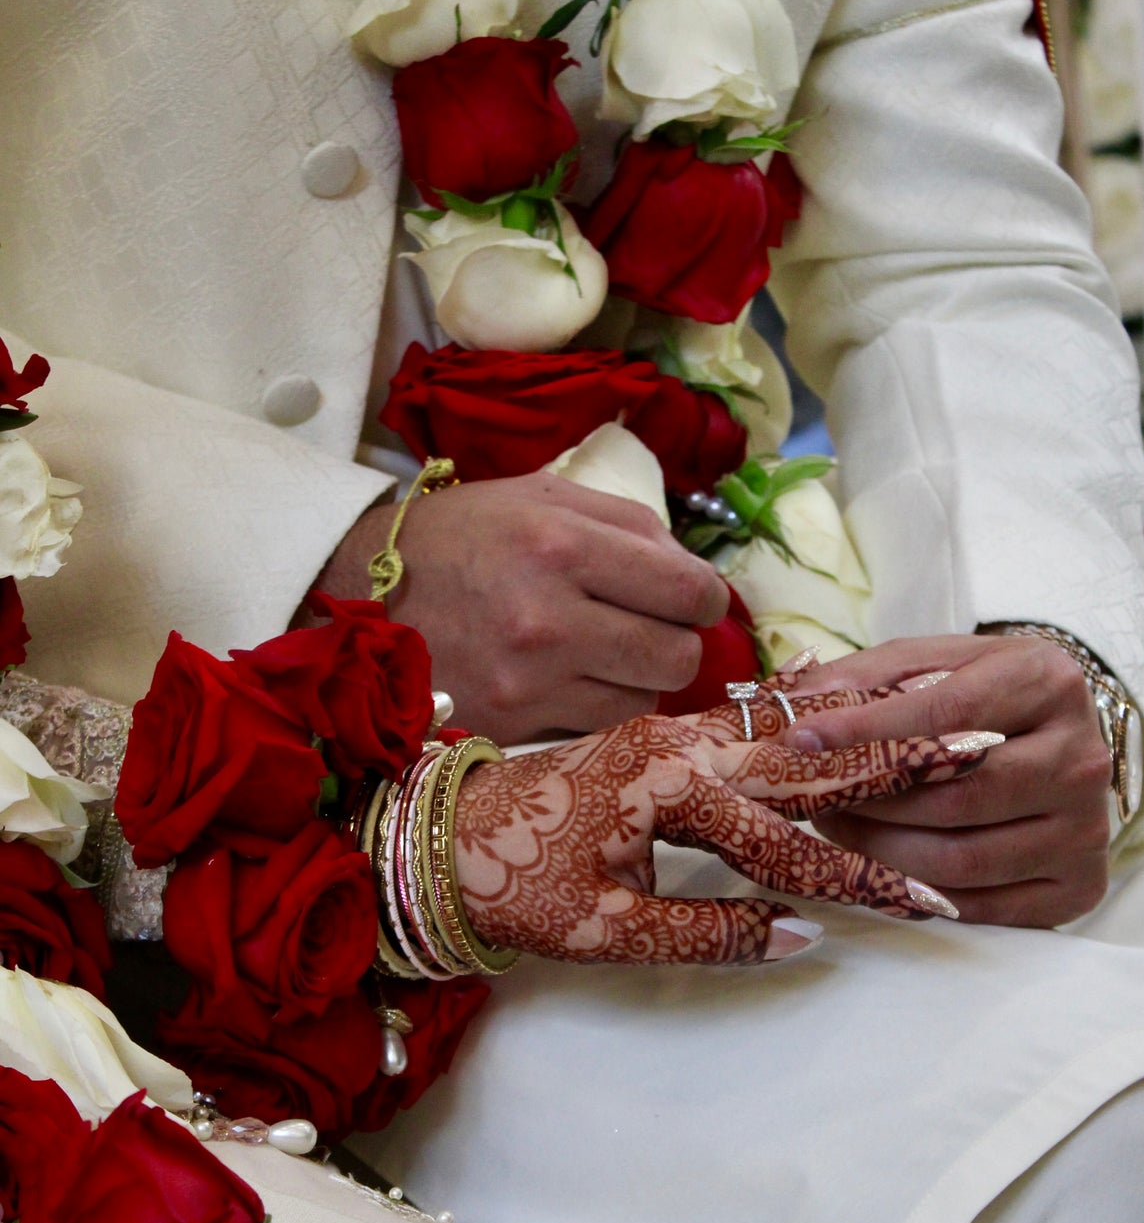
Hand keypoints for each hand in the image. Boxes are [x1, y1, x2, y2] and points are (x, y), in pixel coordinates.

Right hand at [313, 473, 729, 740]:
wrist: (360, 595)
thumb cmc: (462, 538)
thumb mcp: (539, 496)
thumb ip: (626, 523)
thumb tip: (691, 570)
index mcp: (559, 543)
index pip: (686, 589)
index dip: (704, 597)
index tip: (690, 598)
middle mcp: (548, 616)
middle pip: (677, 654)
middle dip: (679, 641)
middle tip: (654, 628)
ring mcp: (530, 679)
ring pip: (646, 699)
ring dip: (641, 678)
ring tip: (606, 653)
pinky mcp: (513, 724)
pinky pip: (601, 726)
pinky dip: (603, 706)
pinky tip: (576, 680)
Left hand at [454, 692, 985, 963]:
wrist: (426, 837)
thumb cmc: (505, 885)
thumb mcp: (602, 930)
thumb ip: (708, 934)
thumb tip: (805, 934)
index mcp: (667, 786)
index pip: (790, 842)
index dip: (863, 879)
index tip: (931, 904)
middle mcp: (679, 745)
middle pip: (812, 757)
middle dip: (902, 759)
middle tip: (985, 746)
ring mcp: (672, 736)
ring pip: (790, 735)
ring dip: (869, 734)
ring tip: (946, 724)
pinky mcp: (664, 742)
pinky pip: (759, 733)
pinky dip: (819, 729)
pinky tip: (856, 725)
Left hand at [784, 635, 1113, 926]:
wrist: (1056, 742)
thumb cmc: (981, 697)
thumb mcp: (933, 664)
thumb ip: (867, 677)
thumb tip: (796, 705)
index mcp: (1049, 682)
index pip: (949, 713)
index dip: (867, 730)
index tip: (799, 740)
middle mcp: (1083, 757)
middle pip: (955, 797)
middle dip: (868, 803)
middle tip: (813, 800)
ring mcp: (1087, 829)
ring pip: (961, 860)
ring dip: (881, 852)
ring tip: (839, 829)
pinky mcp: (1080, 886)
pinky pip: (981, 907)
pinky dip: (918, 893)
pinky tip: (881, 868)